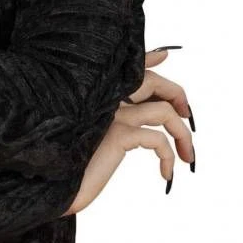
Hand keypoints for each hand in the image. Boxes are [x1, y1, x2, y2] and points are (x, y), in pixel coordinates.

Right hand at [63, 48, 194, 214]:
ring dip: (183, 134)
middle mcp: (104, 98)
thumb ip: (118, 126)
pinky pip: (157, 138)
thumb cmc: (76, 168)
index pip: (128, 68)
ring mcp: (111, 114)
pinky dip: (169, 156)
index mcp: (98, 96)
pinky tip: (166, 172)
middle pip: (152, 81)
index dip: (148, 58)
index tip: (165, 55)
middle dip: (178, 96)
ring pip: (163, 111)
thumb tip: (142, 126)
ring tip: (187, 155)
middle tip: (187, 118)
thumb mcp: (99, 142)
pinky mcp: (118, 133)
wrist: (56, 187)